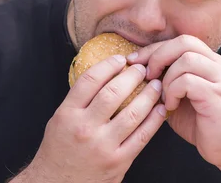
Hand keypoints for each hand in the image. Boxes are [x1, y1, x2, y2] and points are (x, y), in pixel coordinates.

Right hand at [18, 54, 166, 182]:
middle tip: (143, 69)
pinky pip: (142, 136)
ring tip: (156, 85)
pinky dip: (154, 120)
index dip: (109, 65)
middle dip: (132, 76)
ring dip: (149, 95)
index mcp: (68, 114)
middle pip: (114, 92)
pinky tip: (160, 109)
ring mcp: (103, 146)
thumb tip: (104, 73)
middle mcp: (85, 128)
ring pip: (133, 113)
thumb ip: (79, 99)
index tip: (120, 59)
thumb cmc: (60, 150)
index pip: (90, 80)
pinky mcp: (119, 162)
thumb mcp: (60, 119)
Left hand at [127, 35, 220, 169]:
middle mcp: (218, 65)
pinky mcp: (219, 96)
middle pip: (184, 42)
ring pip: (186, 60)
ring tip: (162, 96)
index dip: (154, 48)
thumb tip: (137, 69)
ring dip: (167, 77)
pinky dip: (173, 91)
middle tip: (147, 76)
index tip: (134, 61)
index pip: (180, 41)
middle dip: (158, 56)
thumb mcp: (180, 96)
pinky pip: (188, 81)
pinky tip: (170, 106)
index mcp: (210, 61)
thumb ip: (167, 79)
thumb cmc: (201, 124)